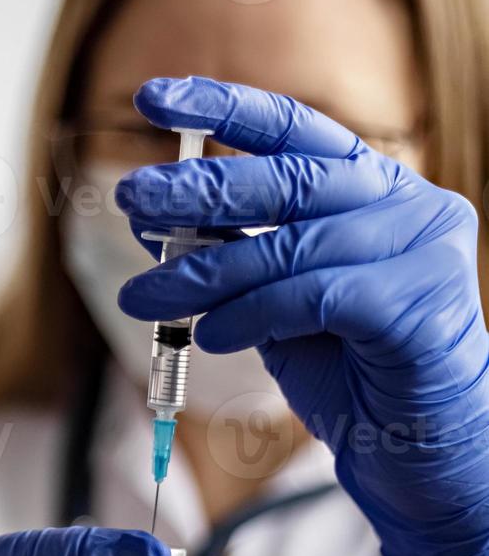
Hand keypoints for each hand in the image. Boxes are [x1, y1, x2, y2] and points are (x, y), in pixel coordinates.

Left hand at [117, 75, 488, 555]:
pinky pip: (313, 296)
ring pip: (291, 245)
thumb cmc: (353, 377)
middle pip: (288, 179)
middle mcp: (409, 206)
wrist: (417, 458)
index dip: (225, 108)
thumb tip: (161, 217)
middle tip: (131, 200)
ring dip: (205, 273)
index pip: (298, 131)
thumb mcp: (281, 303)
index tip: (155, 97)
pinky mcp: (421, 304)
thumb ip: (240, 255)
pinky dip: (250, 315)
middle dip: (198, 189)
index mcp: (377, 192)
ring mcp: (424, 251)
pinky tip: (213, 336)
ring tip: (146, 297)